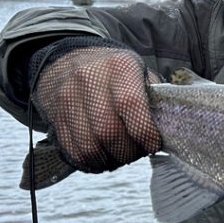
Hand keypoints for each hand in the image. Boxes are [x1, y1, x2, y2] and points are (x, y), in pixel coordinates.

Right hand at [32, 46, 160, 172]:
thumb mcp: (139, 72)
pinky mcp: (55, 116)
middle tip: (138, 153)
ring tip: (122, 156)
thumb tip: (168, 129)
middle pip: (108, 131)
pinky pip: (73, 151)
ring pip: (89, 146)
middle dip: (128, 151)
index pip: (129, 103)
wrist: (70, 60)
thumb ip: (154, 97)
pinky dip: (92, 162)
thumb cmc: (116, 72)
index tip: (153, 144)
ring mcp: (67, 97)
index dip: (144, 131)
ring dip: (110, 160)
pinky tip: (104, 158)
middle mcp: (88, 78)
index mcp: (118, 66)